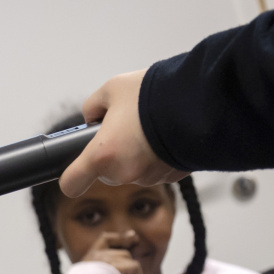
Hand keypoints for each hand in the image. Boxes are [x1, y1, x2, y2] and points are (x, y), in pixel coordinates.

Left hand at [59, 69, 187, 196]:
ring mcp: (149, 177)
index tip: (72, 171)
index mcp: (102, 155)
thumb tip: (92, 118)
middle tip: (123, 130)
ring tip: (147, 129)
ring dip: (135, 155)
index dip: (70, 178)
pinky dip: (156, 157)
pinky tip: (164, 136)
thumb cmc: (155, 94)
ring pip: (131, 172)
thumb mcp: (111, 90)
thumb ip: (93, 108)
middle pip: (105, 173)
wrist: (203, 100)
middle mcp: (123, 172)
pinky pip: (155, 170)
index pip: (71, 184)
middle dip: (110, 155)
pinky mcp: (171, 177)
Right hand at [81, 231, 142, 273]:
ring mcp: (105, 258)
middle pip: (124, 254)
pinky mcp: (114, 265)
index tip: (133, 236)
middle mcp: (97, 254)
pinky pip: (135, 267)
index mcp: (90, 257)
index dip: (120, 237)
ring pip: (129, 260)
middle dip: (130, 271)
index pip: (105, 238)